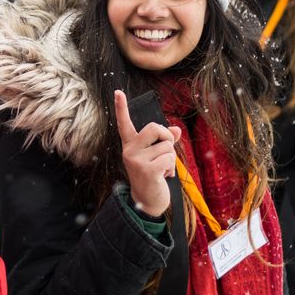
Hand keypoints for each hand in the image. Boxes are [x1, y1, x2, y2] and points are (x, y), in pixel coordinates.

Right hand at [112, 90, 180, 217]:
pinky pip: (169, 159)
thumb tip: (176, 130)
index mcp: (130, 145)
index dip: (122, 107)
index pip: (124, 123)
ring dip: (171, 159)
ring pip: (167, 146)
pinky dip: (171, 168)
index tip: (118, 91)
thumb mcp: (157, 157)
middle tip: (166, 151)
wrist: (146, 203)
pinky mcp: (146, 170)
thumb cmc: (153, 177)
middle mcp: (129, 150)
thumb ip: (165, 141)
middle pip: (155, 127)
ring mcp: (136, 160)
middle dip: (167, 137)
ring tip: (162, 171)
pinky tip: (163, 177)